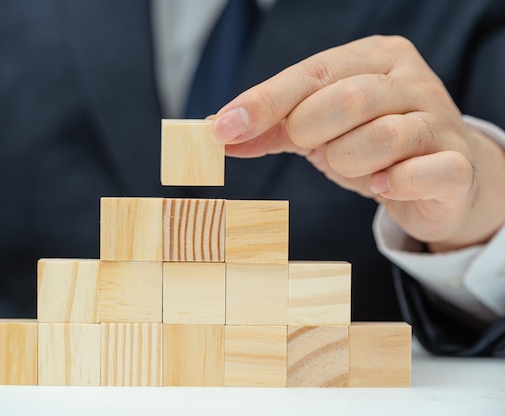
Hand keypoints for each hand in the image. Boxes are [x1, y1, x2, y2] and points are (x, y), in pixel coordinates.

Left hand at [211, 35, 504, 251]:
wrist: (442, 178)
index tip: (224, 128)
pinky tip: (381, 185)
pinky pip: (424, 171)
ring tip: (350, 167)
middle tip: (312, 148)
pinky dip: (394, 183)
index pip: (311, 73)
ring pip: (382, 136)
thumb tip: (220, 132)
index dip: (265, 102)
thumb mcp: (318, 131)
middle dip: (313, 132)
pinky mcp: (456, 163)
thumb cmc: (372, 147)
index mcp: (372, 59)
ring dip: (349, 161)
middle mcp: (409, 80)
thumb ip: (273, 129)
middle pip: (347, 97)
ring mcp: (438, 120)